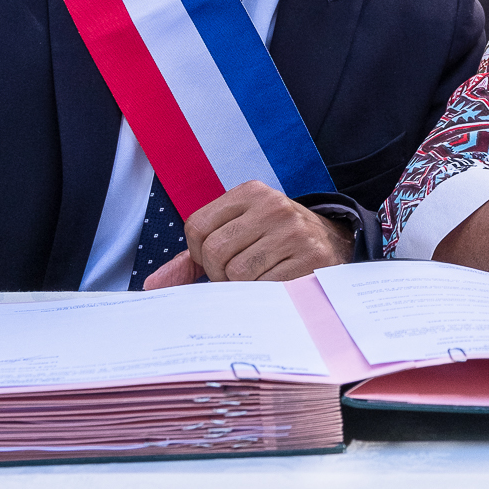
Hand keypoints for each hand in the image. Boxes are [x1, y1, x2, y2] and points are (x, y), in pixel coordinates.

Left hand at [143, 180, 353, 287]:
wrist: (336, 244)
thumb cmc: (275, 242)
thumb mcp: (238, 234)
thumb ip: (193, 258)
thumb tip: (153, 286)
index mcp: (250, 192)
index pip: (197, 227)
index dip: (200, 255)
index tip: (219, 261)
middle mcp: (272, 205)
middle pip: (215, 251)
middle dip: (219, 275)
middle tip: (239, 277)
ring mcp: (293, 230)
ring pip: (237, 274)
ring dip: (242, 289)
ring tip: (260, 280)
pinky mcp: (310, 258)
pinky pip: (264, 288)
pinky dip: (263, 296)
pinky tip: (276, 287)